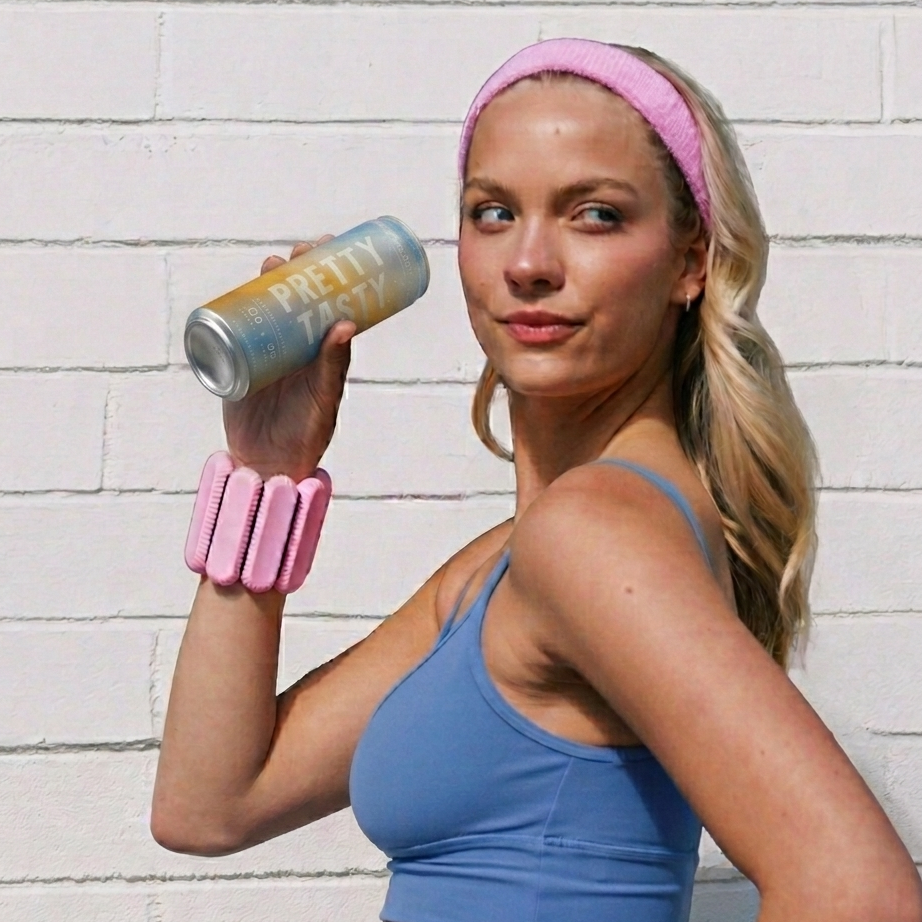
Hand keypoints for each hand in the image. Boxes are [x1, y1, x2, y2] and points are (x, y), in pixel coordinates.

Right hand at [222, 238, 356, 480]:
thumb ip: (333, 367)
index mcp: (320, 354)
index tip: (329, 250)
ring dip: (267, 285)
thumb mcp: (323, 398)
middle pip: (294, 301)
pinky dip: (231, 312)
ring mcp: (266, 353)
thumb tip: (346, 324)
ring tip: (271, 264)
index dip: (326, 278)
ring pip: (265, 311)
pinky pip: (234, 332)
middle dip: (296, 272)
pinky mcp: (238, 363)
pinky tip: (234, 293)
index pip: (326, 307)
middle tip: (300, 250)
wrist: (268, 464)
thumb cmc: (305, 433)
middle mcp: (295, 348)